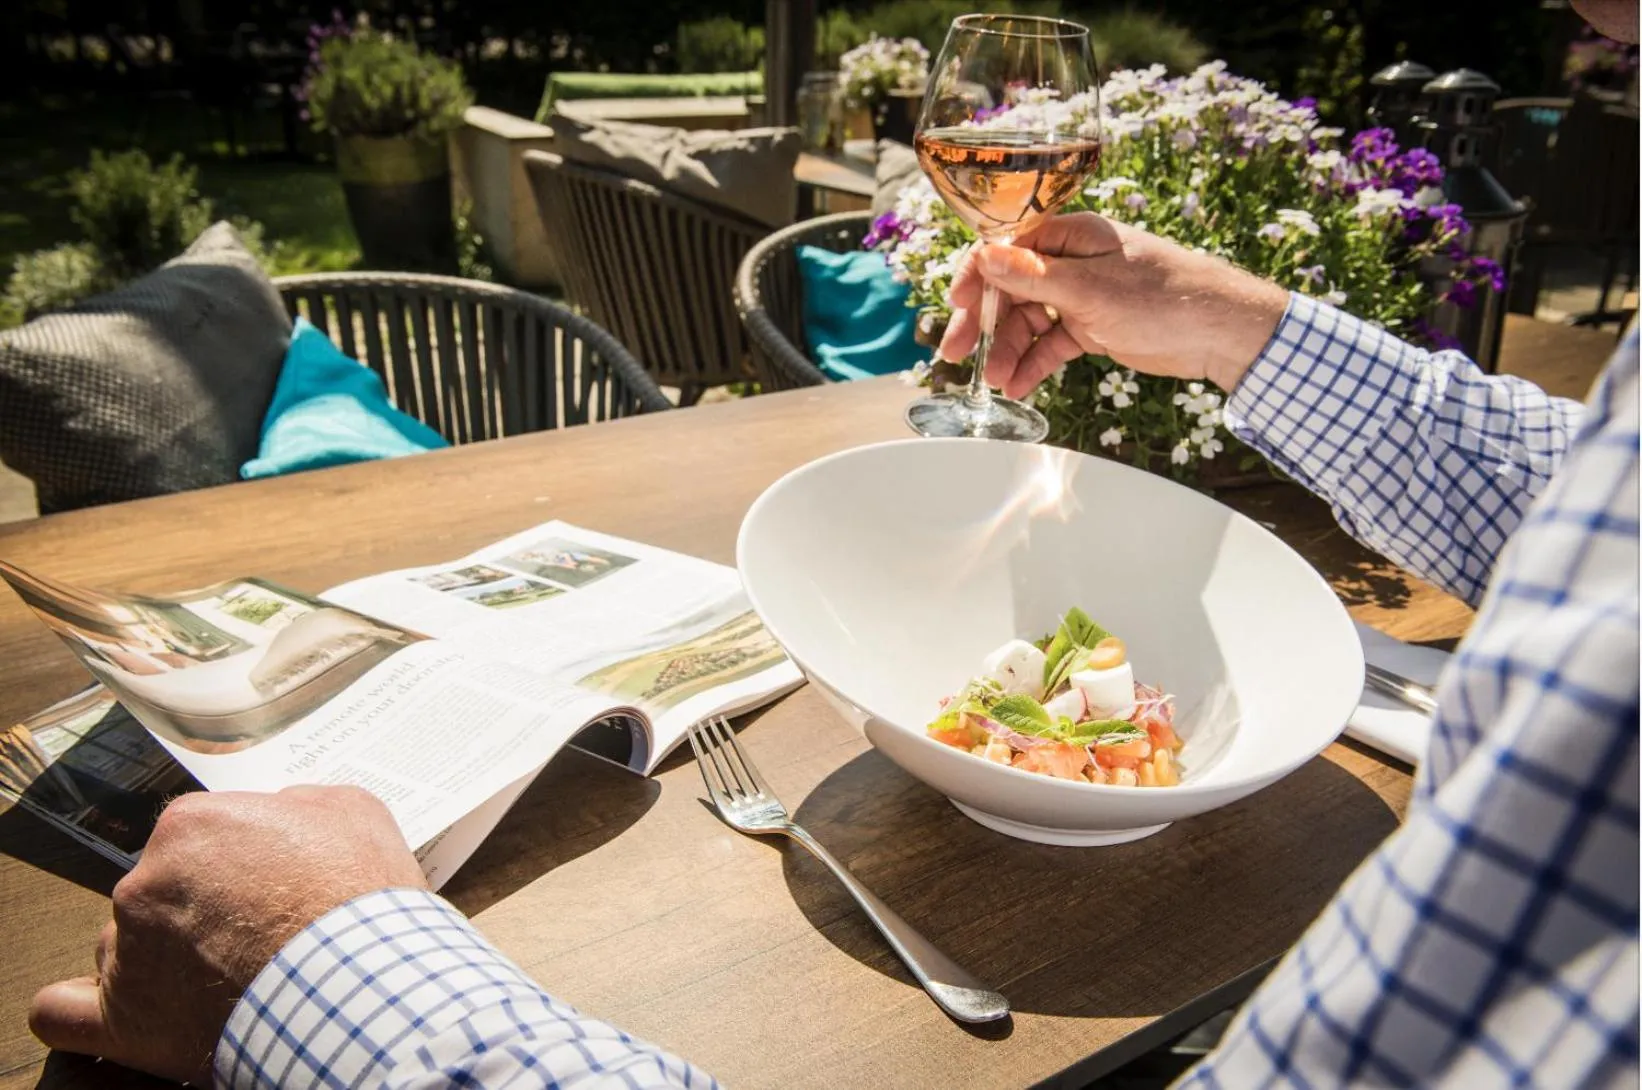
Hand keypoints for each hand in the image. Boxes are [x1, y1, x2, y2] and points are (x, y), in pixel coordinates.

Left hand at [29, 786, 426, 1084]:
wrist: (362, 989)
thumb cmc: (360, 903)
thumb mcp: (353, 812)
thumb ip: (299, 803)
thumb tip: (281, 812)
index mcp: (192, 825)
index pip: (196, 835)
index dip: (237, 860)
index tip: (268, 885)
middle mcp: (146, 882)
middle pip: (155, 890)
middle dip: (198, 907)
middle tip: (256, 933)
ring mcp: (128, 952)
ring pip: (123, 946)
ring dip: (162, 958)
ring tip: (224, 980)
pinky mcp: (122, 1021)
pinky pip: (62, 1012)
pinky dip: (81, 1009)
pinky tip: (113, 1008)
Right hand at [937, 213, 1290, 399]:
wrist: (1222, 331)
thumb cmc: (1164, 296)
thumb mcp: (1091, 288)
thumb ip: (1034, 277)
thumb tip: (985, 256)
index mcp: (1070, 236)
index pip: (1007, 249)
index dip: (977, 278)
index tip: (957, 308)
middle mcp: (1072, 262)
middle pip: (1011, 289)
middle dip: (984, 323)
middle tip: (955, 355)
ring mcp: (1082, 295)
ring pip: (1028, 321)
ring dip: (1008, 351)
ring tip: (996, 384)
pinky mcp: (1094, 326)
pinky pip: (1052, 344)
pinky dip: (1034, 364)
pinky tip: (1018, 387)